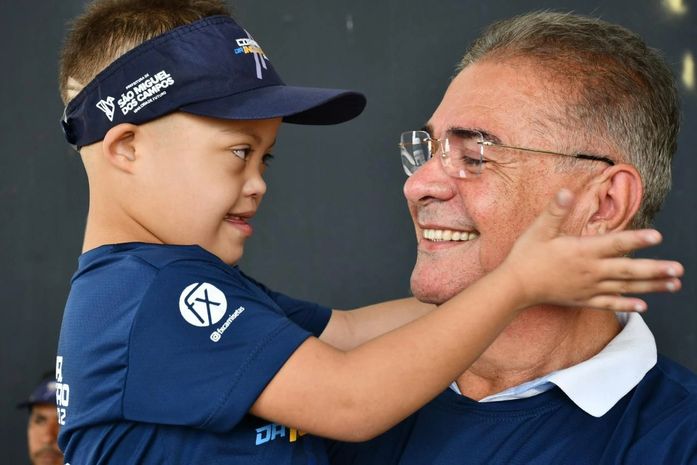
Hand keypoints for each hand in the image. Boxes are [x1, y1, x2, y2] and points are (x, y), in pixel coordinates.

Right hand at [501, 189, 682, 311]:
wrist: (515, 286)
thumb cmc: (526, 255)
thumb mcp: (538, 229)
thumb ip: (555, 210)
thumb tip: (566, 191)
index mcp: (582, 251)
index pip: (614, 243)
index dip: (636, 239)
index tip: (658, 236)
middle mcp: (590, 271)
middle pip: (628, 270)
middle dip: (655, 269)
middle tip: (679, 269)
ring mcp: (588, 287)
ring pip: (625, 288)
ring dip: (651, 287)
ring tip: (674, 285)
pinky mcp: (583, 299)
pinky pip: (609, 304)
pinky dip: (626, 305)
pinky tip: (644, 307)